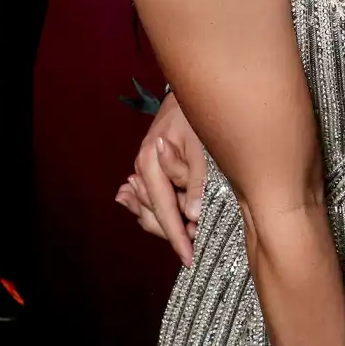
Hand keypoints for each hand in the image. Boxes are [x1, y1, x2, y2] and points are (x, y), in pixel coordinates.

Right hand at [116, 93, 206, 266]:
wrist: (190, 88)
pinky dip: (164, 209)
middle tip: (198, 245)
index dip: (178, 237)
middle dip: (175, 232)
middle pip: (155, 215)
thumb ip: (196, 180)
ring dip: (171, 223)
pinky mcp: (154, 164)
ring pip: (155, 209)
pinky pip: (156, 196)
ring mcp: (146, 167)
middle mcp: (144, 167)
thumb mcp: (201, 146)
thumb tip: (193, 216)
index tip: (190, 257)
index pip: (165, 210)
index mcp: (151, 163)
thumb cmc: (195, 114)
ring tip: (189, 238)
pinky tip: (176, 218)